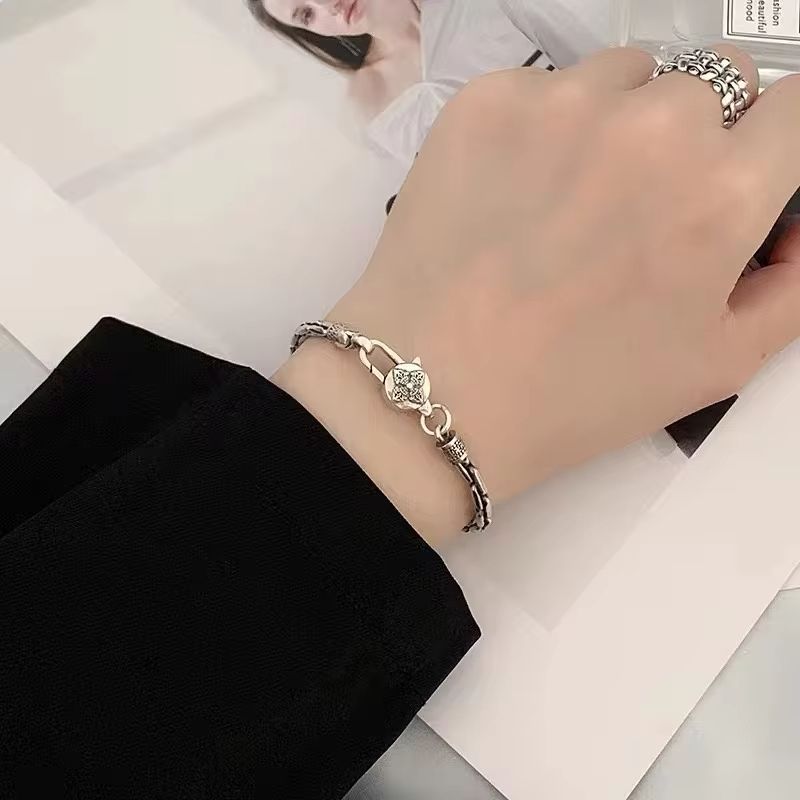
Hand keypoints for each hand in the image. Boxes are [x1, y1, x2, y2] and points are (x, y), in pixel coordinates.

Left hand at [276, 46, 799, 543]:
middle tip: (639, 208)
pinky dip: (542, 128)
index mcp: (722, 191)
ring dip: (618, 122)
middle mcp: (652, 126)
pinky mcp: (484, 103)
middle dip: (694, 138)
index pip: (794, 108)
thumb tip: (793, 225)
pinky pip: (542, 88)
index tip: (736, 177)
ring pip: (626, 77)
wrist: (436, 392)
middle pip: (710, 85)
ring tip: (570, 201)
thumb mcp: (716, 364)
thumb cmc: (576, 393)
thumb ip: (791, 284)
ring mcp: (560, 104)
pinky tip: (512, 195)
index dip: (768, 147)